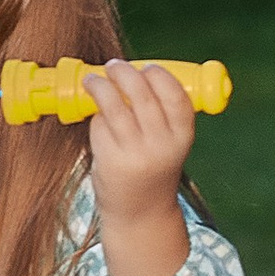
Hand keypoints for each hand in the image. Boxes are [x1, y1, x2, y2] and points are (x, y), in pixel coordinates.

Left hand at [83, 60, 193, 275]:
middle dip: (124, 72)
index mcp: (182, 134)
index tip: (146, 66)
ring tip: (92, 80)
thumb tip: (129, 72)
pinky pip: (99, 126)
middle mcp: (162, 144)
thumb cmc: (153, 164)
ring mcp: (136, 153)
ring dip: (99, 86)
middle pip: (141, 94)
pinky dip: (95, 115)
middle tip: (112, 65)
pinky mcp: (111, 160)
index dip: (159, 75)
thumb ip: (158, 111)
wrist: (141, 210)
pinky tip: (96, 115)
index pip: (174, 95)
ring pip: (114, 106)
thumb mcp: (168, 141)